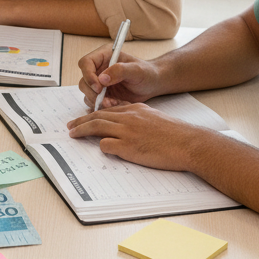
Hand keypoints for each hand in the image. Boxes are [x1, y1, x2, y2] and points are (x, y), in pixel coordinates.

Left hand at [66, 101, 204, 172]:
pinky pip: (106, 145)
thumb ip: (138, 117)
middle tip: (71, 126)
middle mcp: (128, 117)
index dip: (93, 114)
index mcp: (135, 109)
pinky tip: (99, 148)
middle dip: (81, 121)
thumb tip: (125, 122)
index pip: (107, 109)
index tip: (84, 118)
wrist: (187, 143)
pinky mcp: (129, 147)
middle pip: (97, 116)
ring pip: (97, 127)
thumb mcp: (154, 117)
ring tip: (73, 134)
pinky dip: (100, 146)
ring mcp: (127, 132)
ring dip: (82, 130)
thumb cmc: (175, 134)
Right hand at [77, 45, 162, 108]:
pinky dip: (102, 106)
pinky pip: (94, 102)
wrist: (152, 84)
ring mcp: (99, 82)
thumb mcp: (136, 70)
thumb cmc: (146, 72)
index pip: (86, 63)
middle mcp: (98, 68)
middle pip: (84, 80)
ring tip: (114, 103)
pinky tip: (115, 105)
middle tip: (107, 101)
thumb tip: (102, 78)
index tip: (99, 88)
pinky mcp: (102, 94)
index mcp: (104, 56)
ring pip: (87, 93)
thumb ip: (119, 71)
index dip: (88, 76)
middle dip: (93, 93)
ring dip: (98, 101)